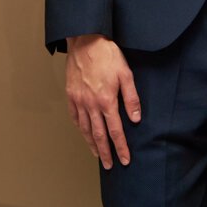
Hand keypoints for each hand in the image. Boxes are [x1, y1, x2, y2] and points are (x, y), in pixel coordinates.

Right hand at [64, 34, 140, 168]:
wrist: (85, 41)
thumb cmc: (107, 55)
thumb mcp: (126, 74)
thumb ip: (131, 98)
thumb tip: (135, 118)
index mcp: (106, 101)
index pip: (115, 131)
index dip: (121, 147)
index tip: (124, 160)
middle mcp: (91, 104)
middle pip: (98, 135)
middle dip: (105, 152)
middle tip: (110, 166)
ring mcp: (79, 100)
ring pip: (85, 128)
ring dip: (92, 144)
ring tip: (97, 155)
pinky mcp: (70, 94)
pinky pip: (75, 116)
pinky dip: (80, 128)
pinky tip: (84, 133)